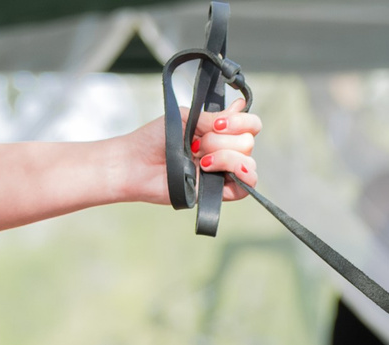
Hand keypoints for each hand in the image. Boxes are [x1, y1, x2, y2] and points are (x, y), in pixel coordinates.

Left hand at [122, 91, 260, 206]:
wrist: (137, 164)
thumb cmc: (155, 139)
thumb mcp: (188, 117)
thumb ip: (216, 117)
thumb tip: (241, 106)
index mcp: (219, 132)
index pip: (251, 125)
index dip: (242, 122)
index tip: (218, 123)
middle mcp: (225, 151)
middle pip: (248, 142)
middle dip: (221, 140)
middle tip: (196, 145)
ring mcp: (222, 172)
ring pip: (248, 163)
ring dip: (224, 156)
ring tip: (199, 160)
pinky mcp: (218, 193)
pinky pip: (245, 188)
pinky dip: (236, 175)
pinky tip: (211, 169)